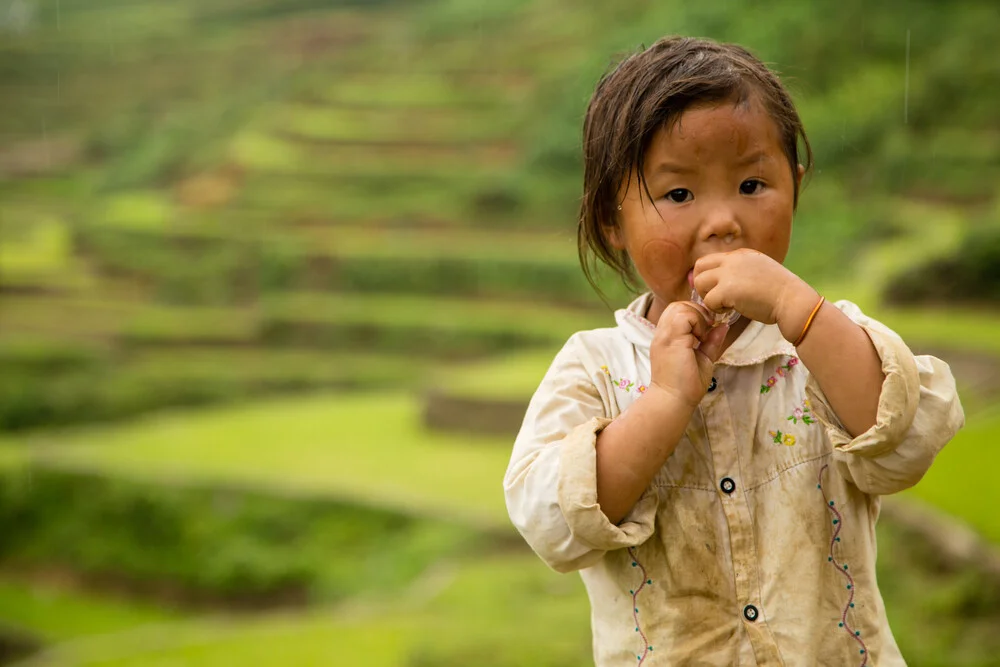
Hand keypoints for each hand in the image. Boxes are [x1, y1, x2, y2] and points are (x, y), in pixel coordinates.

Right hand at [648, 300, 728, 408]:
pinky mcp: (670, 339)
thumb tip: (723, 326)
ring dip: (696, 316)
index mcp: (668, 337)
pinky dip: (696, 322)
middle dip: (696, 312)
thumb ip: (711, 341)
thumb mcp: (703, 358)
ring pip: (679, 306)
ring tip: (701, 335)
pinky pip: (683, 316)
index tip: (706, 331)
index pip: (678, 310)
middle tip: (705, 331)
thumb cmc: (686, 386)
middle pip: (678, 304)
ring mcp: (664, 335)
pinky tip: (699, 338)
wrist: (673, 401)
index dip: (695, 315)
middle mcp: (663, 333)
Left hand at [692, 249, 817, 340]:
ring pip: (700, 283)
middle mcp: (733, 260)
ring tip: (724, 305)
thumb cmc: (780, 293)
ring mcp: (729, 273)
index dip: (706, 276)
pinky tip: (730, 310)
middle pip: (699, 267)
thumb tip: (719, 283)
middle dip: (701, 285)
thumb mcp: (759, 272)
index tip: (713, 289)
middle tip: (714, 298)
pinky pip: (708, 300)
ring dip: (708, 297)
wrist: (792, 300)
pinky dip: (716, 309)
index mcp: (740, 255)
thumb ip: (740, 272)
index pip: (709, 260)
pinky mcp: (728, 289)